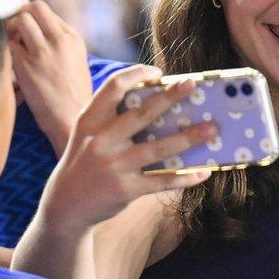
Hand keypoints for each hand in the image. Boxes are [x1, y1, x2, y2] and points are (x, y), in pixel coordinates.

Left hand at [7, 0, 90, 155]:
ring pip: (19, 21)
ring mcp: (43, 51)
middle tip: (14, 31)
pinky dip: (4, 48)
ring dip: (10, 30)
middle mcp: (60, 40)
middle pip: (32, 8)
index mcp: (72, 38)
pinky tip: (9, 60)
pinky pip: (8, 43)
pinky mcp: (26, 65)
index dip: (29, 15)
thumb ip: (59, 40)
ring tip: (12, 45)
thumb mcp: (76, 60)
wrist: (72, 117)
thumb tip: (34, 26)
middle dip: (18, 16)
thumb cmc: (73, 93)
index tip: (24, 27)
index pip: (44, 10)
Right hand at [41, 65, 215, 235]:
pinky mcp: (126, 190)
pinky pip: (163, 181)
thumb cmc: (86, 161)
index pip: (112, 87)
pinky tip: (204, 171)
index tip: (158, 72)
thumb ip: (113, 119)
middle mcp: (101, 141)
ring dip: (189, 138)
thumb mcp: (88, 135)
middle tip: (193, 85)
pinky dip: (186, 177)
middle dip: (170, 97)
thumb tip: (162, 102)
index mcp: (90, 121)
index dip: (135, 75)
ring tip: (212, 129)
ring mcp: (114, 166)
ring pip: (159, 149)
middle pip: (142, 114)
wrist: (66, 206)